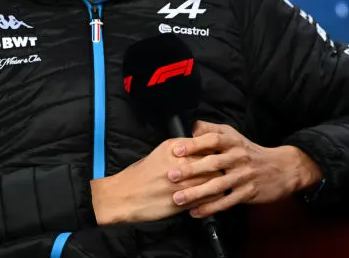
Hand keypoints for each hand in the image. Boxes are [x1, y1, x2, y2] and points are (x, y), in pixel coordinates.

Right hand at [90, 138, 223, 224]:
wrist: (123, 196)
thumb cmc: (141, 173)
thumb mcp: (162, 152)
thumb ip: (183, 147)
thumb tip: (203, 145)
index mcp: (175, 149)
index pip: (207, 146)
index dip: (217, 151)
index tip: (222, 155)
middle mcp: (180, 165)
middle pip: (213, 164)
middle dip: (220, 167)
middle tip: (224, 170)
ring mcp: (182, 185)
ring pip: (213, 182)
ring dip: (218, 184)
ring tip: (220, 184)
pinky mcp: (182, 203)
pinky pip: (206, 200)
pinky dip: (211, 199)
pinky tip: (210, 197)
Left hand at [168, 121, 322, 217]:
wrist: (282, 169)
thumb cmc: (252, 152)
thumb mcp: (235, 136)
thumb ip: (213, 130)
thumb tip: (192, 126)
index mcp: (234, 142)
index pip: (213, 140)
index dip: (195, 144)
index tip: (176, 149)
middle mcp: (239, 157)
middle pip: (212, 163)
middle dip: (191, 170)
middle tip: (171, 176)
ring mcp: (243, 176)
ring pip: (217, 185)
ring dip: (196, 193)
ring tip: (177, 198)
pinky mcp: (248, 193)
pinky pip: (226, 202)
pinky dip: (210, 208)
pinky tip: (195, 212)